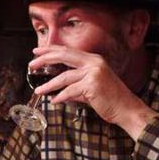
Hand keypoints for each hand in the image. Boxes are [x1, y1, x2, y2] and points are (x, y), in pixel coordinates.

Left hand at [30, 45, 158, 139]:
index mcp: (93, 60)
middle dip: (44, 59)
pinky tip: (54, 101)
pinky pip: (70, 91)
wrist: (127, 109)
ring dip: (48, 85)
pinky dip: (60, 97)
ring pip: (63, 77)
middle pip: (63, 56)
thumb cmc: (110, 99)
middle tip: (31, 64)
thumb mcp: (90, 88)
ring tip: (38, 91)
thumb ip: (75, 86)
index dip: (51, 50)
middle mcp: (94, 62)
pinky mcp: (92, 85)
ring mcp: (93, 73)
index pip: (68, 51)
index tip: (37, 52)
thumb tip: (58, 90)